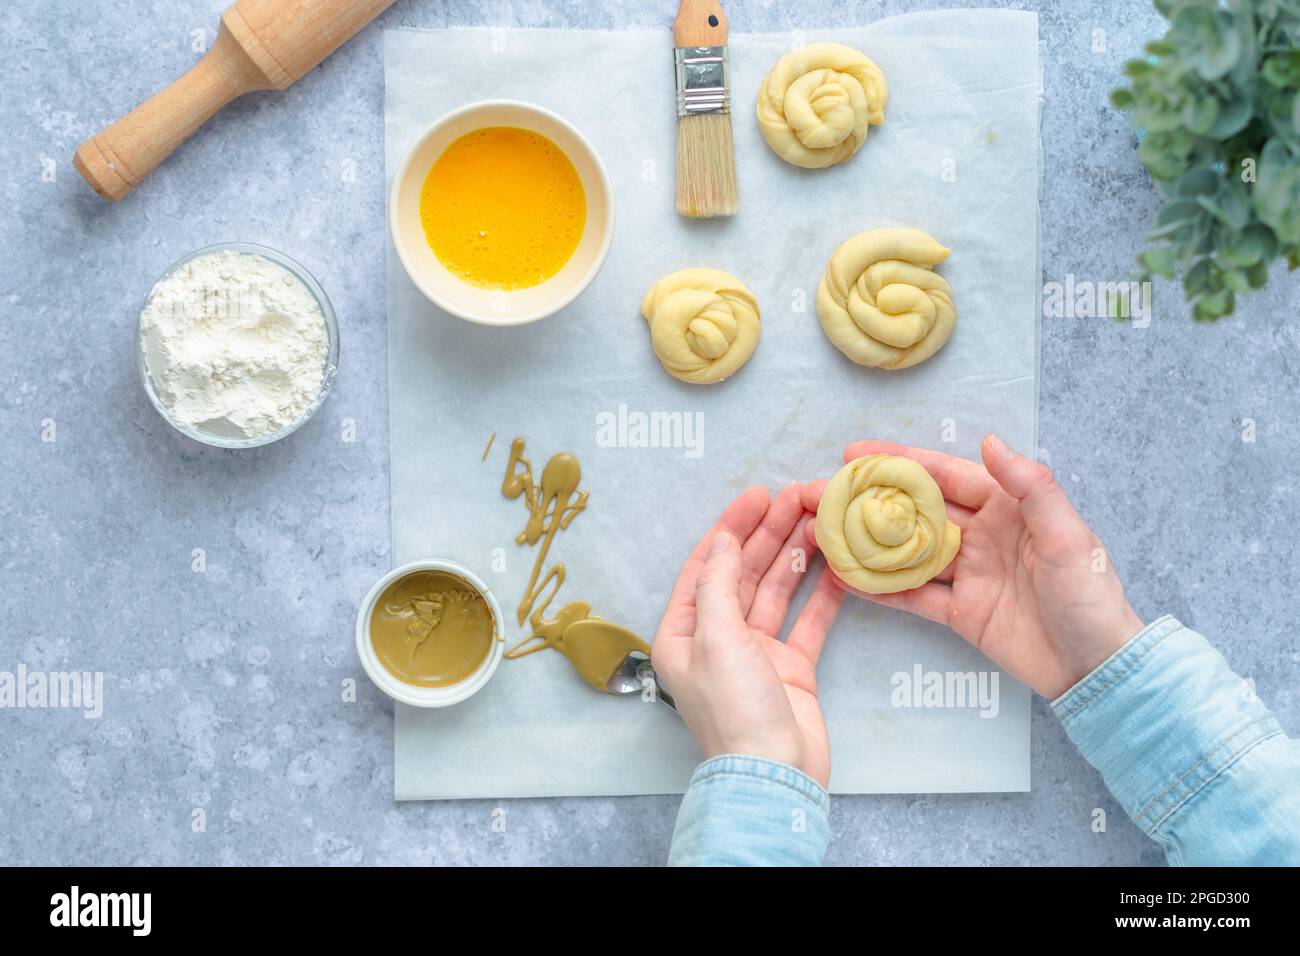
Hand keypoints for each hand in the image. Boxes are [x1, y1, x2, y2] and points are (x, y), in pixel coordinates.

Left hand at [652, 484, 844, 787]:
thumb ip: (718, 583)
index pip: (705, 565)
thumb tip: (722, 539)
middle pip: (742, 572)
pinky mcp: (791, 668)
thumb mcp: (716, 637)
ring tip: (821, 518)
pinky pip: (807, 620)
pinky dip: (822, 592)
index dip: (730, 527)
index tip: (757, 495)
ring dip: (797, 555)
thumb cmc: (734, 710)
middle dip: (770, 533)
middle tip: (800, 495)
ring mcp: (756, 653)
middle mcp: (716, 639)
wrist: (775, 773)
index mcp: (683, 632)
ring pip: (776, 591)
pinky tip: (839, 564)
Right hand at [803, 436, 1143, 699]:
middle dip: (872, 499)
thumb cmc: (1091, 596)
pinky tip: (847, 579)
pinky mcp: (961, 613)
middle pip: (917, 511)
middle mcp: (982, 535)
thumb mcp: (1069, 536)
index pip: (945, 476)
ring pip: (908, 552)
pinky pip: (914, 596)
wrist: (1100, 669)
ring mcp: (969, 575)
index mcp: (1008, 509)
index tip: (855, 453)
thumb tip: (990, 442)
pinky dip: (881, 589)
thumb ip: (1031, 487)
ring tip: (824, 531)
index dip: (901, 461)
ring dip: (869, 543)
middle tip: (824, 491)